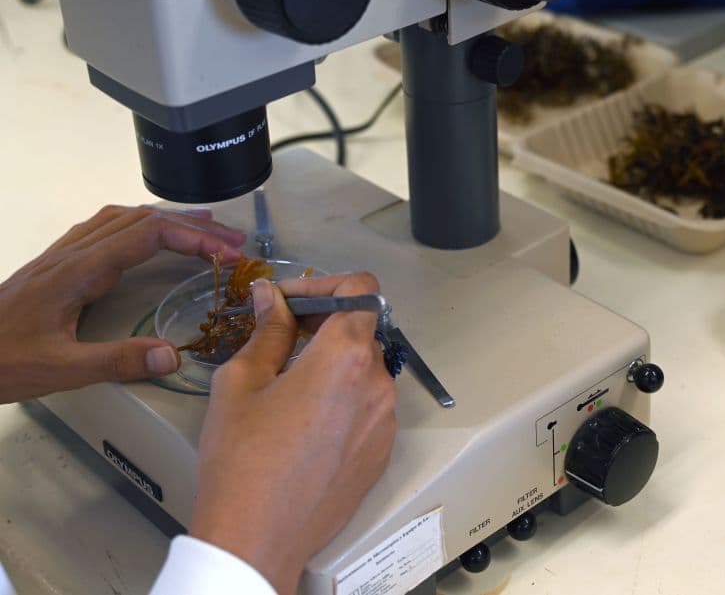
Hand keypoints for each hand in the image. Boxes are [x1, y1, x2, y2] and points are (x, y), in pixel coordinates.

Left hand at [0, 205, 245, 402]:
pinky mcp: (57, 264)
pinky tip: (150, 236)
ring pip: (124, 217)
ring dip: (169, 218)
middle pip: (142, 219)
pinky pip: (107, 227)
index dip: (193, 239)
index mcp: (79, 270)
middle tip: (233, 241)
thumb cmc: (0, 360)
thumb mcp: (59, 369)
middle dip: (193, 225)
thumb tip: (173, 354)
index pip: (148, 235)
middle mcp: (73, 253)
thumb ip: (116, 361)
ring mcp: (63, 255)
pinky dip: (142, 224)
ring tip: (205, 228)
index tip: (226, 256)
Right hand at [190, 273, 397, 594]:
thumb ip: (267, 330)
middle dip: (323, 325)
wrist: (257, 538)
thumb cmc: (242, 461)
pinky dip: (345, 398)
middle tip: (280, 337)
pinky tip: (306, 419)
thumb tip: (272, 297)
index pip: (360, 289)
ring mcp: (385, 420)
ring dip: (334, 363)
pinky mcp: (382, 450)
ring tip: (290, 383)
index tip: (293, 300)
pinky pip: (369, 406)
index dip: (326, 284)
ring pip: (365, 369)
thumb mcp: (241, 382)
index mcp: (344, 357)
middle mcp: (377, 383)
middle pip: (361, 330)